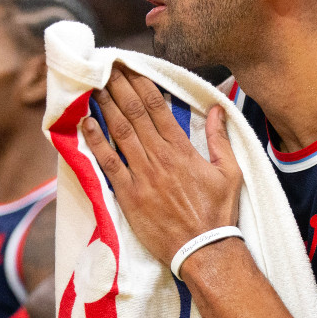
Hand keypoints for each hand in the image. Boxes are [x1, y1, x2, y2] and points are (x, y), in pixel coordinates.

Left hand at [83, 67, 241, 264]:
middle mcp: (160, 158)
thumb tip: (217, 108)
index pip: (157, 107)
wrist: (204, 250)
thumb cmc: (218, 213)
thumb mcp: (230, 172)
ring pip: (119, 133)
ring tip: (93, 85)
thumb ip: (221, 138)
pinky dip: (95, 141)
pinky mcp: (129, 195)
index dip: (140, 83)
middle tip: (105, 67)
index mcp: (183, 150)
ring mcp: (142, 176)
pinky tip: (85, 123)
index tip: (129, 67)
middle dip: (118, 87)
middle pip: (134, 114)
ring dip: (105, 106)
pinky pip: (108, 163)